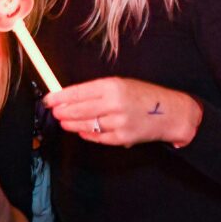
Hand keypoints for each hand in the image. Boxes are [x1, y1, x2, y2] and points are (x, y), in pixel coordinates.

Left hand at [43, 77, 201, 146]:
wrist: (171, 112)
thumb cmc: (143, 95)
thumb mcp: (120, 84)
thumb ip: (96, 90)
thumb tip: (69, 96)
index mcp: (112, 85)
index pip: (79, 92)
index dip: (60, 97)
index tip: (49, 99)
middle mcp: (115, 103)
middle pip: (80, 110)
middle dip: (63, 112)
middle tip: (54, 112)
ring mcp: (119, 122)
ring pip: (87, 124)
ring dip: (71, 124)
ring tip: (63, 122)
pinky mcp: (123, 137)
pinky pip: (99, 137)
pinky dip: (87, 134)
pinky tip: (80, 131)